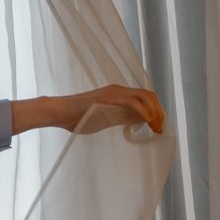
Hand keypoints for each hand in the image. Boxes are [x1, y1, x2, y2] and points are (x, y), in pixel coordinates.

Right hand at [12, 85, 164, 135]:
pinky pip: (133, 103)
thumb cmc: (75, 118)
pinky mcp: (109, 97)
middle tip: (160, 129)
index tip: (157, 126)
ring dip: (154, 112)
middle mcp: (119, 90)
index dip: (155, 111)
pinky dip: (144, 112)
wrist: (58, 112)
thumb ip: (120, 117)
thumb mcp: (104, 118)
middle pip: (149, 96)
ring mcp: (114, 92)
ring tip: (156, 127)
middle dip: (159, 112)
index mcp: (118, 94)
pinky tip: (147, 122)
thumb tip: (137, 121)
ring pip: (145, 97)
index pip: (145, 98)